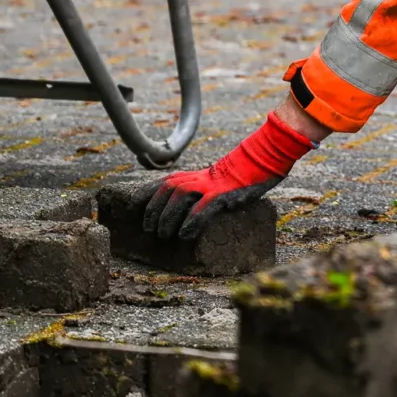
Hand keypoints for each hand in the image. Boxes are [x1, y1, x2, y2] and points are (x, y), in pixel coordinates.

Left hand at [145, 111, 315, 239]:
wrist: (261, 160)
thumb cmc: (238, 175)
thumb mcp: (212, 181)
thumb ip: (198, 191)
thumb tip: (185, 212)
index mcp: (192, 175)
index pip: (161, 183)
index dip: (145, 196)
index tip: (134, 210)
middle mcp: (196, 178)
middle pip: (166, 191)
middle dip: (153, 211)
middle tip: (149, 230)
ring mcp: (210, 185)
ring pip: (179, 198)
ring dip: (167, 218)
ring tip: (164, 235)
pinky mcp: (224, 194)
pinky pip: (203, 208)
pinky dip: (191, 221)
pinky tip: (185, 235)